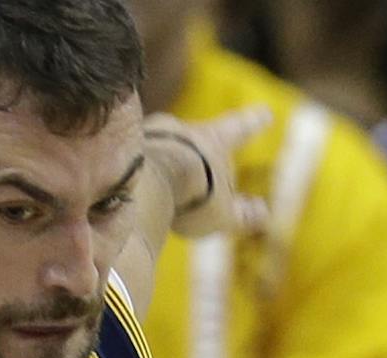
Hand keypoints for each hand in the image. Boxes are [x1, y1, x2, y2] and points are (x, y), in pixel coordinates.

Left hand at [147, 107, 271, 240]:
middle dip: (197, 145)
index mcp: (213, 140)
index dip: (254, 122)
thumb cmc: (192, 197)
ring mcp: (149, 135)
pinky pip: (134, 159)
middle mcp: (181, 130)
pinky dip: (139, 171)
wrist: (145, 185)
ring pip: (162, 144)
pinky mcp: (121, 148)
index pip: (240, 128)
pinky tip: (134, 189)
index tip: (265, 113)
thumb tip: (262, 214)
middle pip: (193, 134)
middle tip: (201, 153)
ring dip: (165, 158)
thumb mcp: (222, 213)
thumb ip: (242, 213)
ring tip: (163, 181)